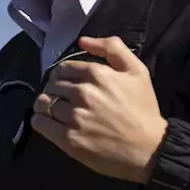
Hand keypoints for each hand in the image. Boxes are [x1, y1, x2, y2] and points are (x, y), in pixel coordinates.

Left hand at [31, 36, 167, 182]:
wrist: (149, 148)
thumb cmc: (143, 109)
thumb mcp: (137, 71)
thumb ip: (112, 48)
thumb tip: (82, 41)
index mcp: (96, 74)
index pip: (63, 68)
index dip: (63, 75)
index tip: (67, 84)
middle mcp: (82, 93)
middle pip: (52, 85)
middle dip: (54, 89)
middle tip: (63, 98)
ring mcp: (74, 117)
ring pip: (44, 103)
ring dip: (46, 104)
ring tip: (54, 110)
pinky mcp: (69, 139)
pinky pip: (40, 123)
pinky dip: (40, 120)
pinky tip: (48, 122)